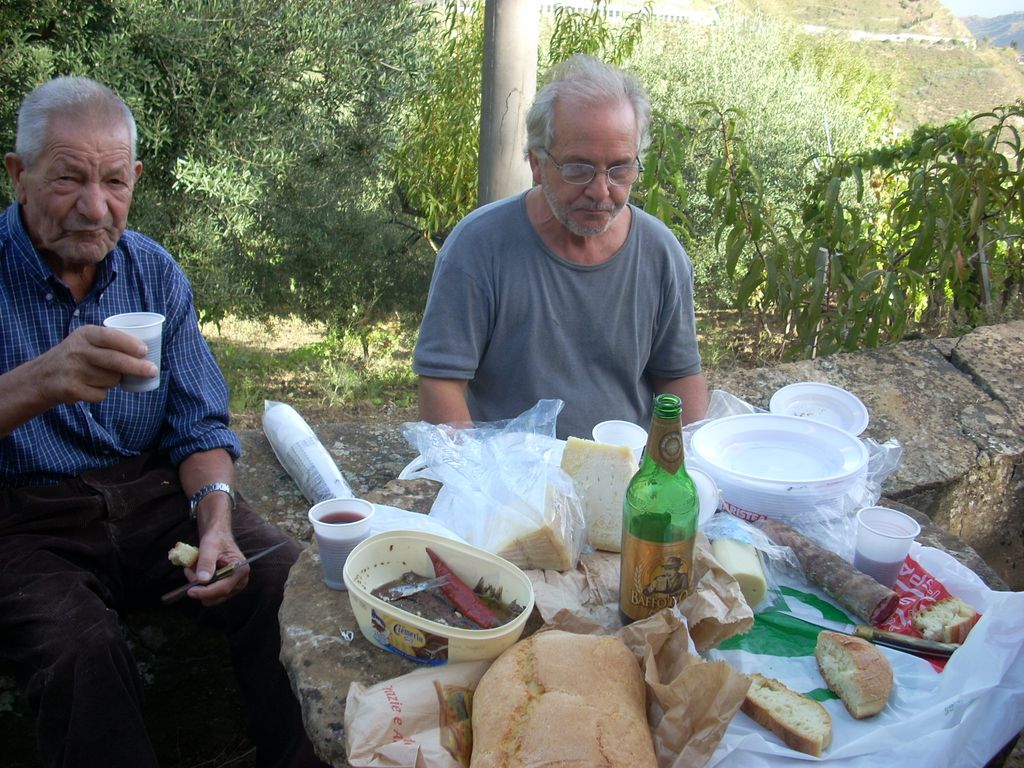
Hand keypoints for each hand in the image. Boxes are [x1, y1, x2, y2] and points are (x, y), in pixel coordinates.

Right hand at [39, 325, 157, 404]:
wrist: (42, 377)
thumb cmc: (76, 356)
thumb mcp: (87, 340)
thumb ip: (110, 342)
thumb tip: (147, 353)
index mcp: (85, 334)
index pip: (110, 336)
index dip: (129, 344)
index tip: (145, 351)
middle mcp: (77, 350)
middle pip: (114, 360)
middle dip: (137, 367)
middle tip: (153, 371)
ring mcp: (73, 370)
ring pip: (111, 380)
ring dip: (113, 381)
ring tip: (99, 376)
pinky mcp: (71, 389)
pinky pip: (101, 394)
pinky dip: (101, 393)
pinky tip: (89, 387)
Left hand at [181, 528, 250, 606]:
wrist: (218, 537)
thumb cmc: (216, 539)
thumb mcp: (209, 546)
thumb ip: (206, 562)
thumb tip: (203, 580)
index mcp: (241, 570)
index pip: (223, 588)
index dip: (206, 592)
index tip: (190, 591)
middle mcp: (240, 581)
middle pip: (217, 596)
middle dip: (200, 587)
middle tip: (189, 571)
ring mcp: (233, 586)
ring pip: (212, 597)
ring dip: (199, 586)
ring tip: (193, 569)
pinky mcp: (225, 588)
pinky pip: (210, 594)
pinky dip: (201, 585)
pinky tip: (198, 573)